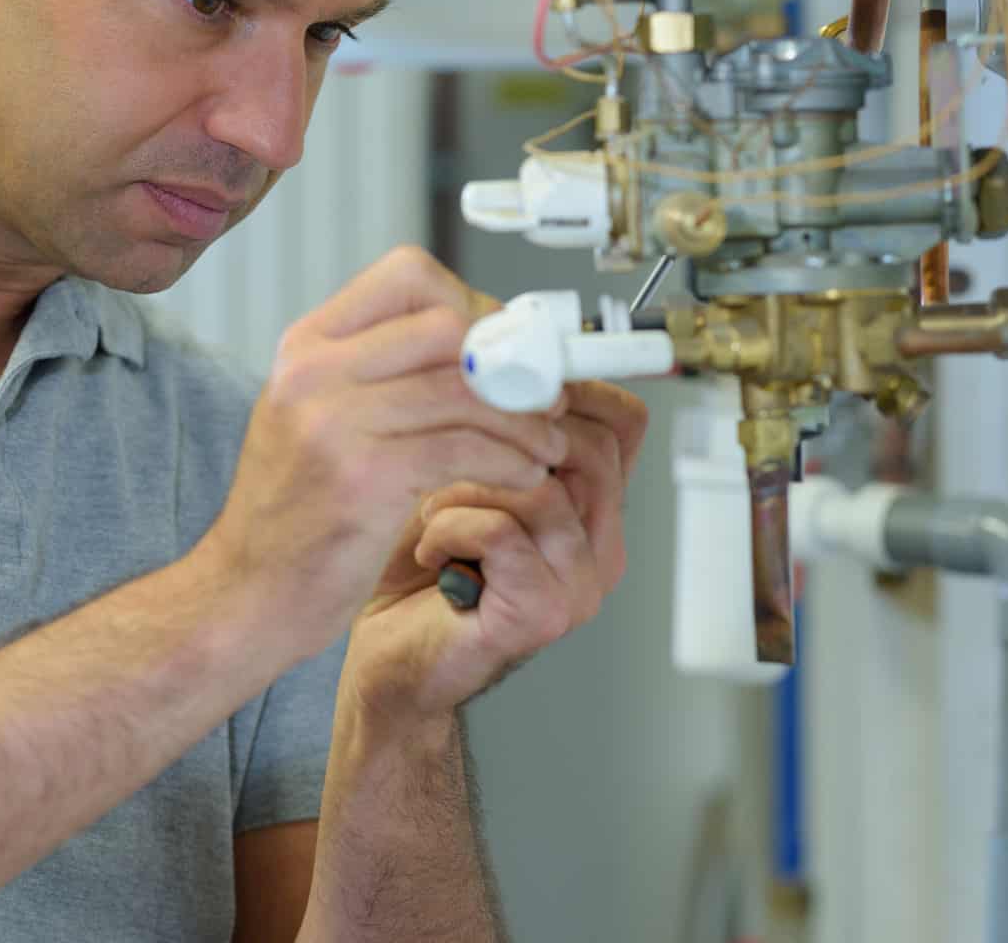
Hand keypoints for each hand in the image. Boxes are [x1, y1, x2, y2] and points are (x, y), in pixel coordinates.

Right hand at [195, 247, 567, 657]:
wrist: (245, 594)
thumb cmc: (295, 515)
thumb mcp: (318, 418)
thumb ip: (381, 372)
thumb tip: (480, 338)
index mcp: (306, 347)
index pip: (409, 277)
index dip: (472, 304)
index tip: (501, 348)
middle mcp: (313, 373)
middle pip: (447, 325)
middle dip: (511, 360)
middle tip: (542, 394)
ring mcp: (334, 423)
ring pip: (466, 390)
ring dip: (526, 419)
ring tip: (546, 443)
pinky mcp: (363, 478)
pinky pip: (466, 448)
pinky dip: (513, 459)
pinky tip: (526, 475)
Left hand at [341, 378, 647, 723]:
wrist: (386, 660)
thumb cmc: (415, 570)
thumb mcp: (458, 474)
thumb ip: (491, 426)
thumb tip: (492, 346)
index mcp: (592, 505)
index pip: (620, 421)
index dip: (562, 387)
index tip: (499, 374)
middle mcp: (599, 543)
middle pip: (591, 445)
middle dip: (506, 428)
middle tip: (448, 437)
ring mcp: (578, 582)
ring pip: (544, 485)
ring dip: (466, 482)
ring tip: (430, 505)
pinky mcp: (542, 612)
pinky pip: (504, 533)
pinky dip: (449, 528)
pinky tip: (428, 550)